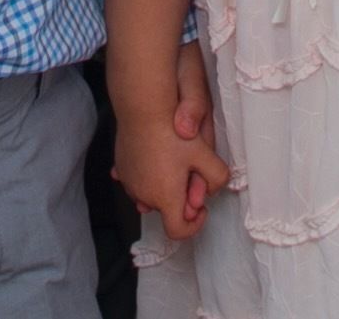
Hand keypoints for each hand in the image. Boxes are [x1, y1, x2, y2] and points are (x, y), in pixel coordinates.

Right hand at [109, 52, 233, 241]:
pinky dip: (147, 177)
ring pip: (150, 196)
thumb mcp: (205, 153)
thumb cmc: (174, 131)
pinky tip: (156, 159)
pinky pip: (136, 181)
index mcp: (166, 198)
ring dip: (163, 188)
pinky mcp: (121, 169)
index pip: (178, 231)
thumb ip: (217, 177)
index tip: (201, 208)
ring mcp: (130, 183)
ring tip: (174, 163)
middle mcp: (144, 196)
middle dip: (180, 200)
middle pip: (165, 211)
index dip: (194, 226)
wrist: (143, 107)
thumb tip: (212, 188)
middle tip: (190, 176)